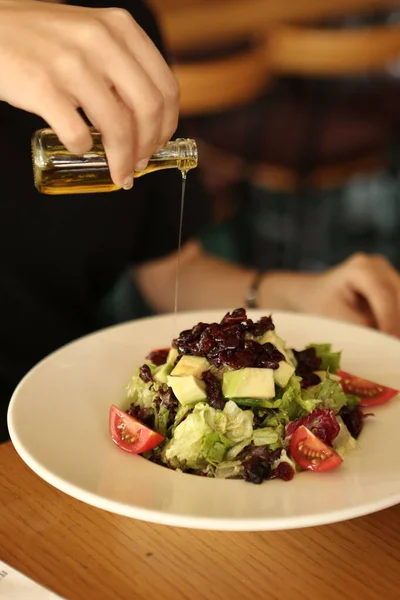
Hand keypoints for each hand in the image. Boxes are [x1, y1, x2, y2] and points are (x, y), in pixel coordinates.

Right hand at [0, 0, 179, 187]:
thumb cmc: (44, 40)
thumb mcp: (91, 36)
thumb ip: (121, 67)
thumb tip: (149, 122)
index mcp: (120, 28)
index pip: (166, 87)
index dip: (167, 126)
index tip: (157, 145)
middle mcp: (100, 40)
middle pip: (149, 110)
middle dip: (149, 147)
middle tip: (138, 164)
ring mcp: (70, 63)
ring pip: (117, 127)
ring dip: (122, 160)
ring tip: (118, 172)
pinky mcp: (42, 86)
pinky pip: (77, 135)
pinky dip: (82, 150)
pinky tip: (78, 148)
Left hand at [262, 254, 399, 336]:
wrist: (312, 294)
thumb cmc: (319, 305)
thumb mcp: (336, 318)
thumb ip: (362, 328)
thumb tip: (385, 342)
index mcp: (360, 269)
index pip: (384, 296)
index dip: (390, 320)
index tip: (391, 343)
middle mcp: (378, 266)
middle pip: (399, 297)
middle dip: (398, 323)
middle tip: (393, 348)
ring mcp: (387, 273)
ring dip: (398, 323)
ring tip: (392, 345)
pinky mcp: (392, 284)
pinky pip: (399, 303)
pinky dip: (397, 320)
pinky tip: (391, 337)